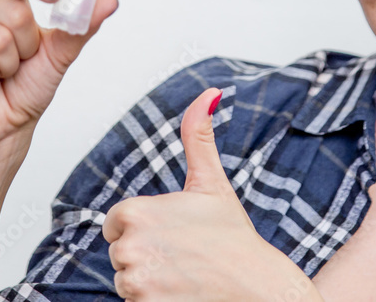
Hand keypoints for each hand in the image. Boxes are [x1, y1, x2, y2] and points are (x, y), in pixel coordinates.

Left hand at [102, 88, 318, 300]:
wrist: (258, 291)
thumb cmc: (234, 239)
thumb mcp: (212, 183)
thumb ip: (197, 136)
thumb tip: (208, 93)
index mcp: (136, 212)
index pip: (117, 223)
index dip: (146, 228)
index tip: (175, 233)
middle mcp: (129, 247)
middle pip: (120, 252)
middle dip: (148, 255)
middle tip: (185, 255)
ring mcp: (134, 283)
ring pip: (127, 280)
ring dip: (150, 281)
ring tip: (184, 276)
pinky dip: (154, 301)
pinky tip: (181, 294)